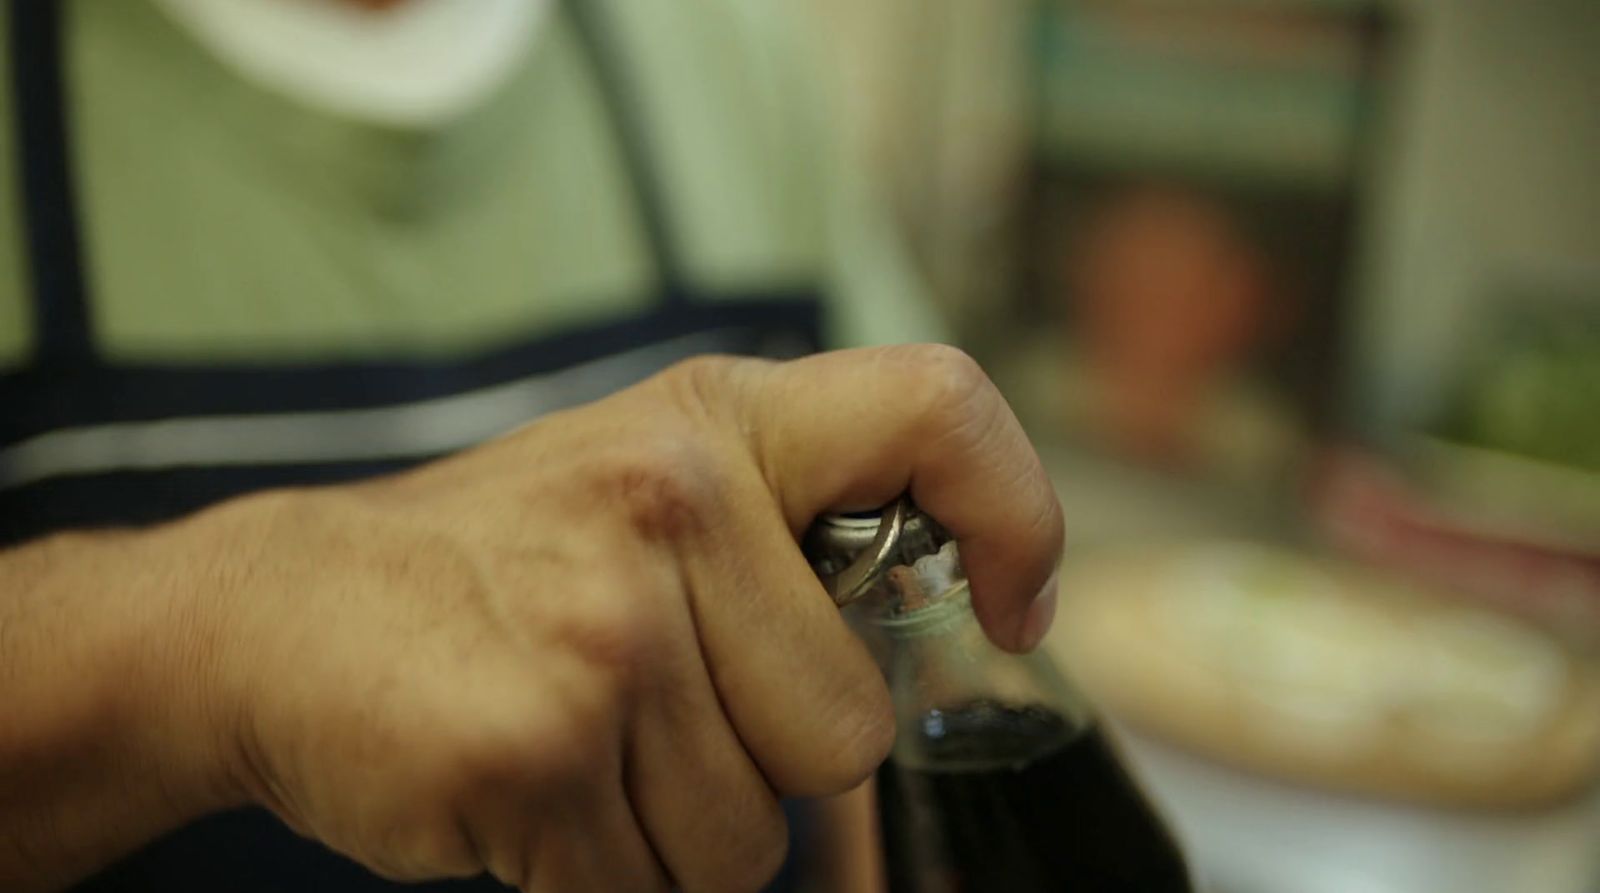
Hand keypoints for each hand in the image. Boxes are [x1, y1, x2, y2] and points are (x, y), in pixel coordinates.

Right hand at [175, 345, 1061, 890]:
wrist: (275, 616)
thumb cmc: (491, 563)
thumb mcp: (646, 484)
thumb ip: (785, 535)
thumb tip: (953, 624)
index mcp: (718, 426)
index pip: (940, 412)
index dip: (1020, 512)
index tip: (1008, 607)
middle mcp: (674, 502)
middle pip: (846, 731)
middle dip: (760, 764)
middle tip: (643, 711)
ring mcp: (607, 626)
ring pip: (750, 836)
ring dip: (670, 830)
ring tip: (573, 744)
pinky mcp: (538, 746)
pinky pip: (651, 889)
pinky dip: (600, 876)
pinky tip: (525, 797)